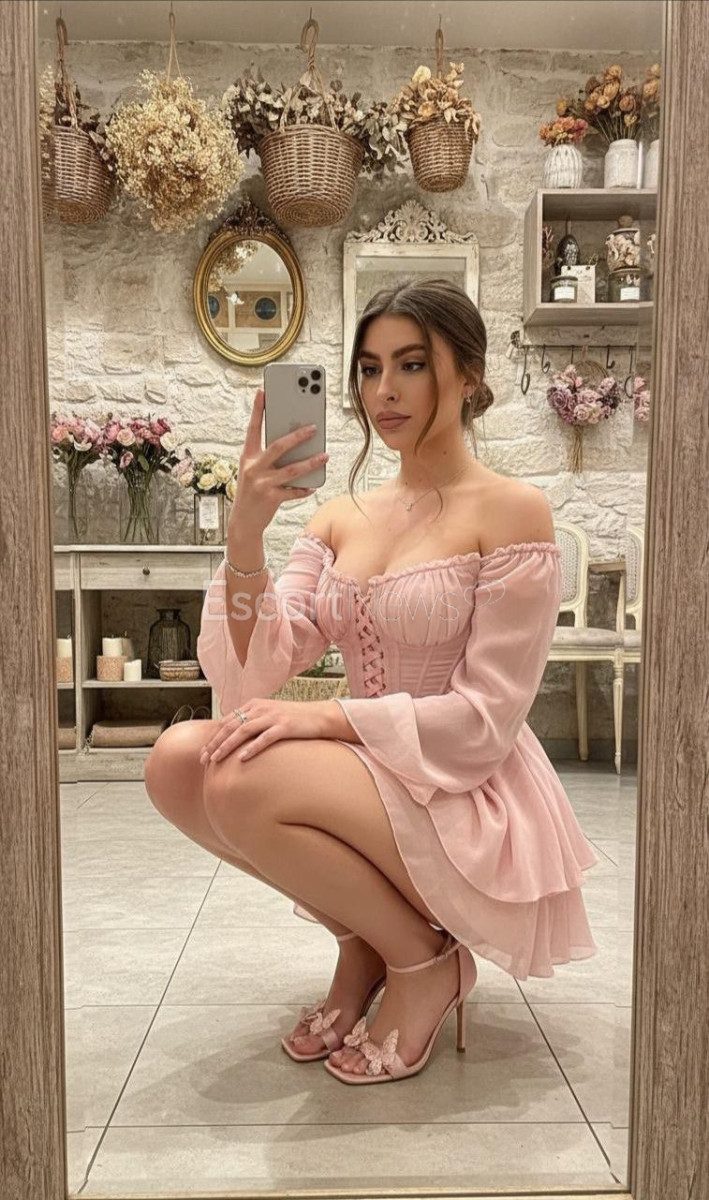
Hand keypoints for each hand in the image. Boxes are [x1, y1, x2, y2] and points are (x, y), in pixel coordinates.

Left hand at [199, 698, 336, 764]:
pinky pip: (265, 738)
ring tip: (216, 759)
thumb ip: (253, 723)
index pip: (227, 721)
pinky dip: (252, 748)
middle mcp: (261, 708)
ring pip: (243, 731)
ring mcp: (273, 716)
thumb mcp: (270, 716)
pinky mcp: (285, 726)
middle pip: (231, 725)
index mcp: (254, 705)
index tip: (203, 752)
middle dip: (215, 743)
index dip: (213, 737)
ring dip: (227, 746)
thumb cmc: (294, 720)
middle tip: (203, 759)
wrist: (320, 716)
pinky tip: (242, 758)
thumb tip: (234, 739)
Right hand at [229, 389, 328, 533]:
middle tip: (313, 427)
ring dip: (310, 462)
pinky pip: (294, 491)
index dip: (257, 410)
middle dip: (297, 436)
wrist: (243, 522)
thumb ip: (268, 457)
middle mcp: (254, 468)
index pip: (253, 429)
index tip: (263, 391)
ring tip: (324, 455)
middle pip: (278, 447)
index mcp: (248, 457)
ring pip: (292, 469)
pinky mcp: (272, 499)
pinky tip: (313, 485)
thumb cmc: (252, 491)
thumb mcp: (253, 471)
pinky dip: (305, 488)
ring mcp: (262, 484)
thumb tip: (293, 442)